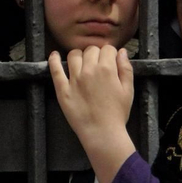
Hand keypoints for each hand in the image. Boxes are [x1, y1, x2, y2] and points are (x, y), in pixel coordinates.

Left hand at [49, 46, 136, 182]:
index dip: (110, 53)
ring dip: (79, 56)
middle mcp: (89, 70)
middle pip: (90, 50)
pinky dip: (53, 60)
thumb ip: (126, 68)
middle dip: (96, 54)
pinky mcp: (63, 89)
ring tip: (82, 63)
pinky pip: (55, 70)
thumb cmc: (117, 113)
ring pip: (73, 56)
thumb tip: (122, 52)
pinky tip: (54, 55)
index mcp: (107, 69)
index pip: (107, 49)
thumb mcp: (128, 90)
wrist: (103, 133)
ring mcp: (74, 79)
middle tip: (98, 64)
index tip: (110, 60)